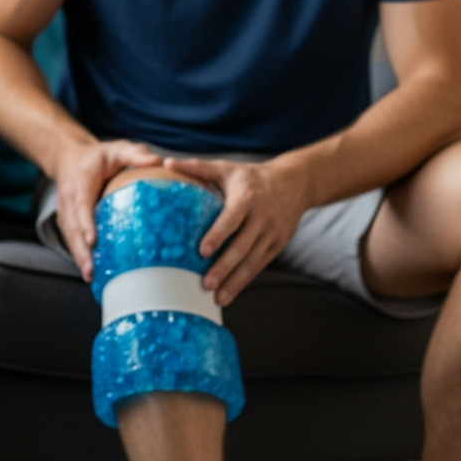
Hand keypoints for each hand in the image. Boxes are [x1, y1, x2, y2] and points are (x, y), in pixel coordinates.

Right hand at [53, 139, 161, 281]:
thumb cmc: (99, 157)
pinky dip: (78, 255)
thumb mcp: (117, 149)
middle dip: (80, 249)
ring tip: (90, 276)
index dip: (85, 223)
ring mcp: (65, 211)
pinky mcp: (67, 220)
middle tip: (91, 270)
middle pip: (72, 227)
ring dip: (78, 257)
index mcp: (81, 181)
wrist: (69, 158)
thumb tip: (157, 160)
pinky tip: (90, 272)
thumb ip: (135, 154)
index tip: (92, 239)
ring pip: (69, 236)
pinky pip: (71, 239)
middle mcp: (69, 198)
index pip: (81, 204)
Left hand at [163, 155, 310, 305]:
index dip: (218, 235)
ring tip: (218, 298)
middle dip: (225, 267)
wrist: (295, 183)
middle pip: (242, 247)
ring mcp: (272, 234)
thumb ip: (197, 167)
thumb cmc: (251, 176)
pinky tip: (230, 293)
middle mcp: (262, 217)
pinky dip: (246, 281)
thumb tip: (166, 162)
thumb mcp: (226, 168)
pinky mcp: (278, 245)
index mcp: (247, 197)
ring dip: (236, 281)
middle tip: (206, 284)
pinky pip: (260, 266)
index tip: (202, 251)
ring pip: (253, 262)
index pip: (231, 219)